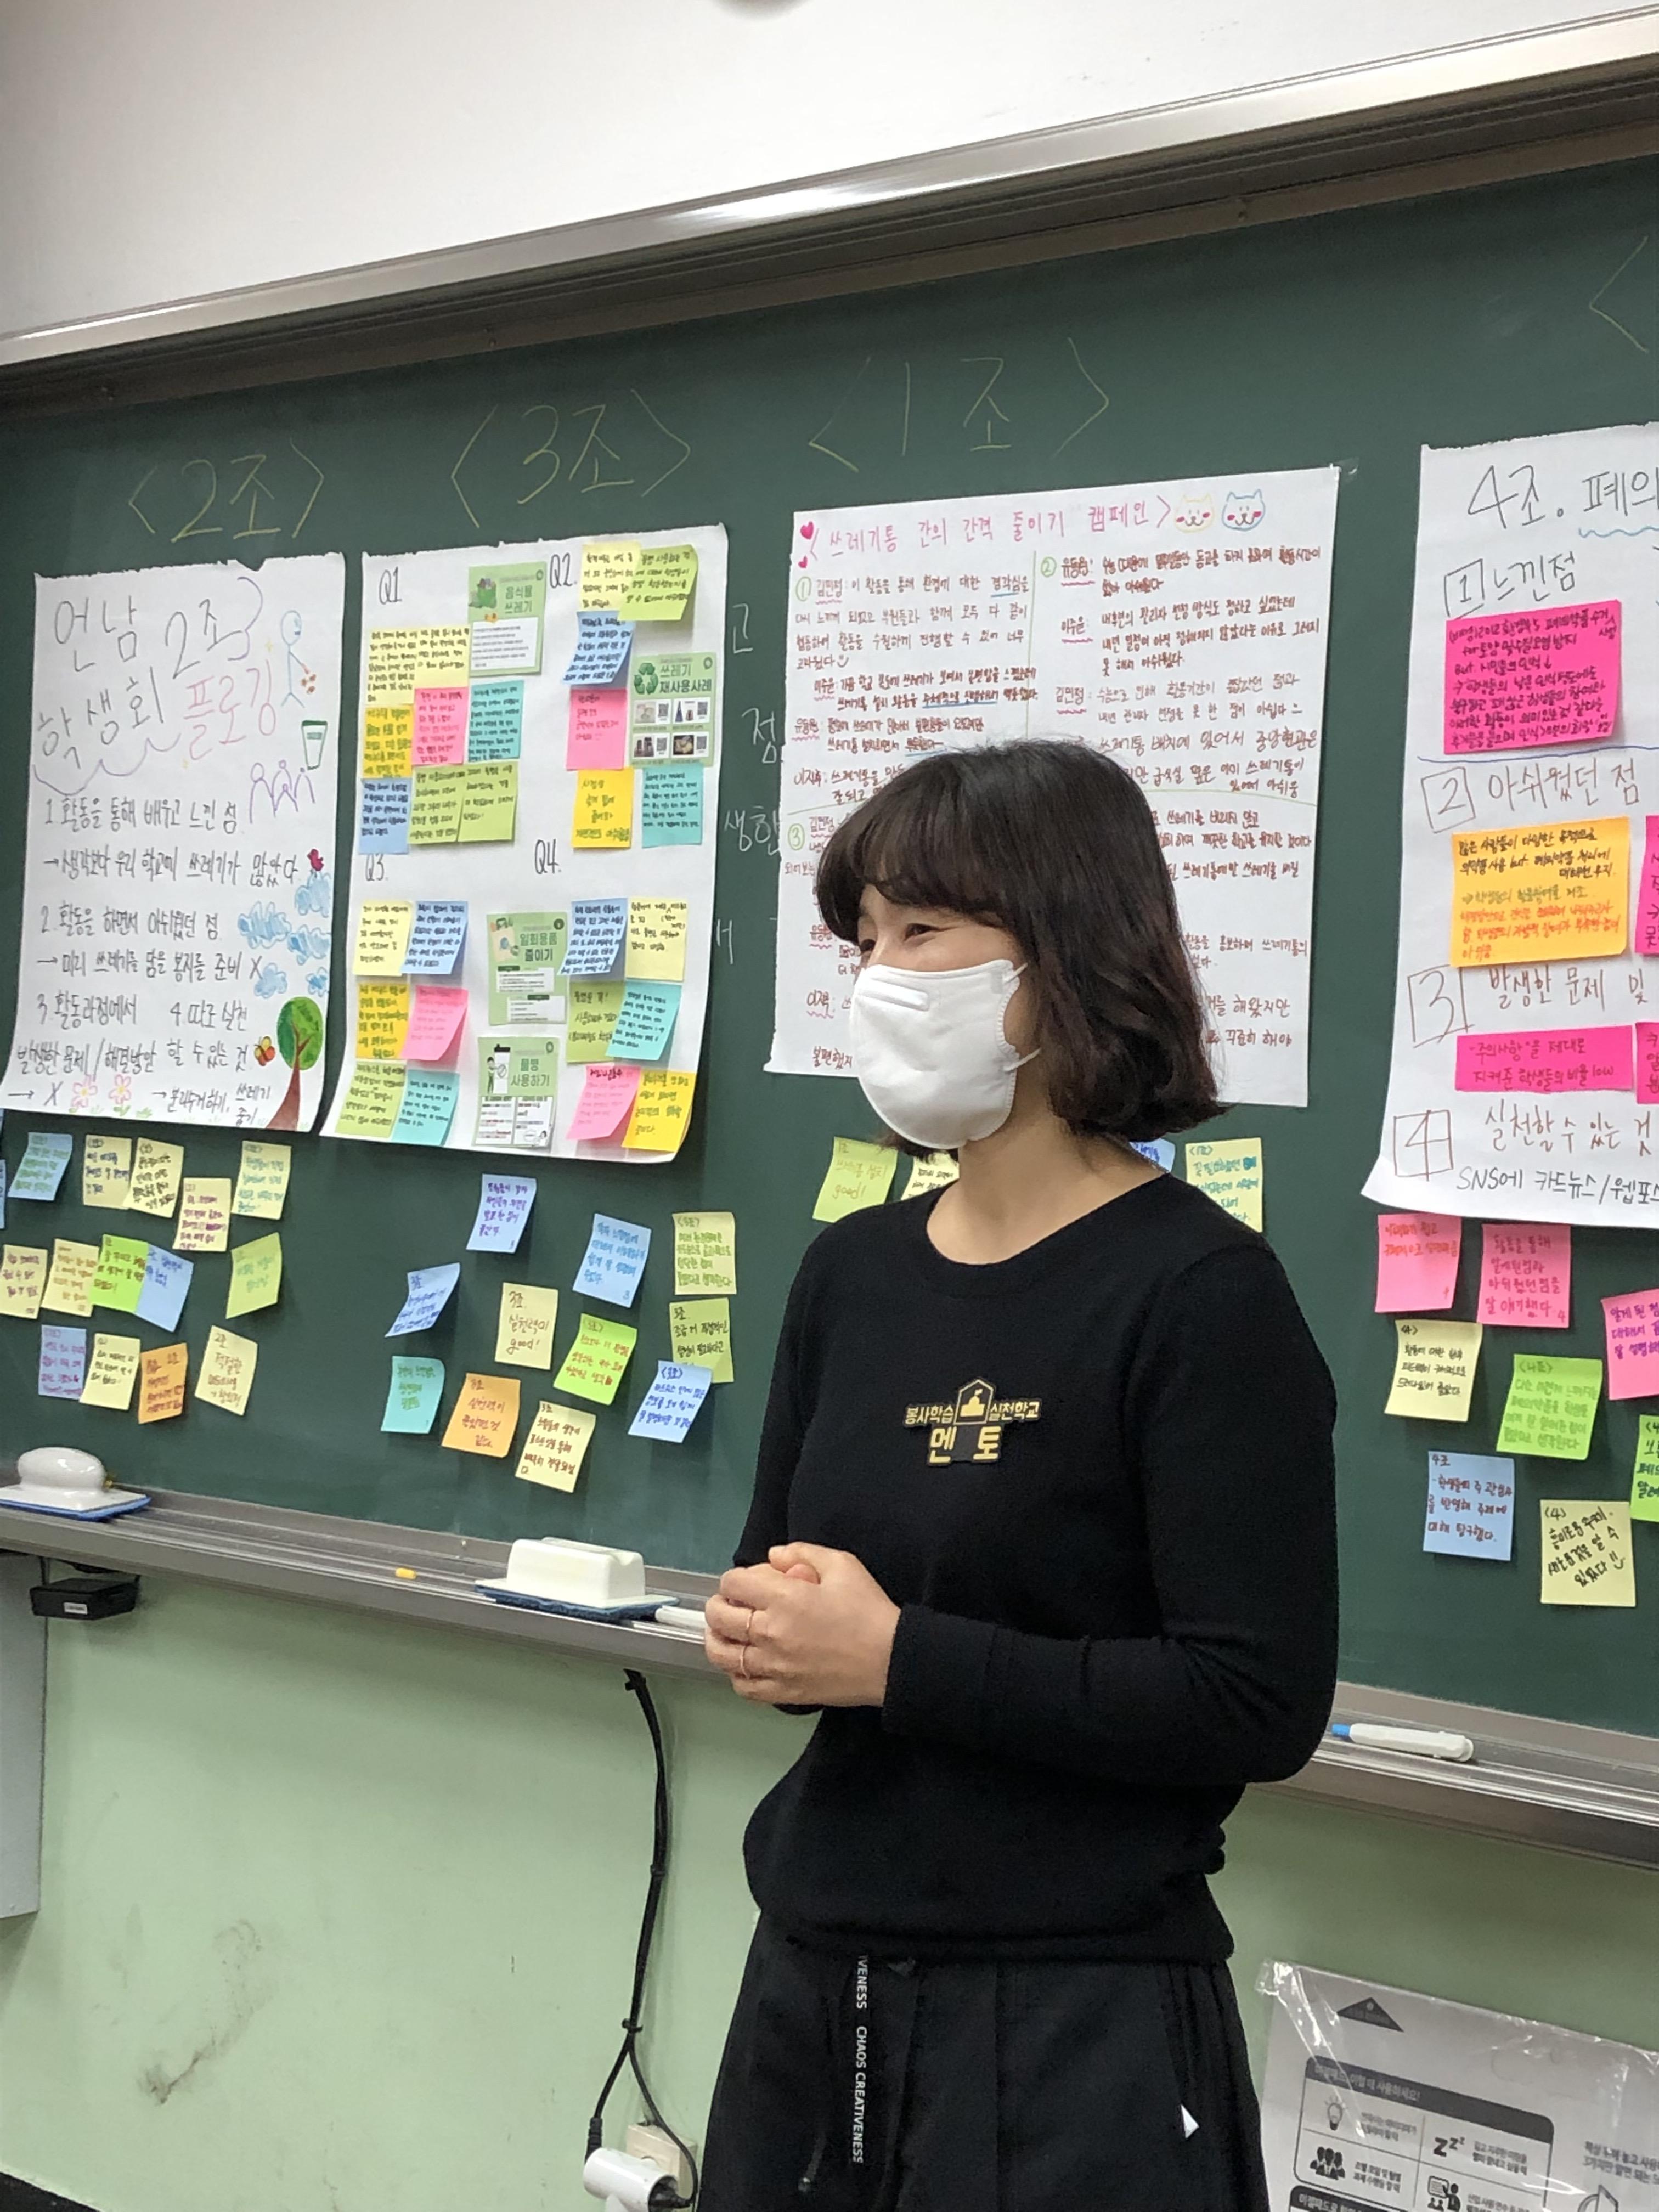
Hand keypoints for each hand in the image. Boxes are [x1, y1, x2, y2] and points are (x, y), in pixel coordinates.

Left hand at [704, 1544, 899, 1707]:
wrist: (892, 1660)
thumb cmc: (869, 1610)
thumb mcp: (843, 1565)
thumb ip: (803, 1552)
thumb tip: (773, 1557)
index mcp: (783, 1599)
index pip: (733, 1583)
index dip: (735, 1578)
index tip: (746, 1582)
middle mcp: (770, 1633)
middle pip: (719, 1618)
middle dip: (720, 1605)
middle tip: (733, 1604)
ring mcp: (774, 1667)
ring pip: (723, 1655)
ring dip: (718, 1640)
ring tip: (727, 1633)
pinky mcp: (783, 1693)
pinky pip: (743, 1686)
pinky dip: (736, 1674)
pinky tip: (745, 1664)